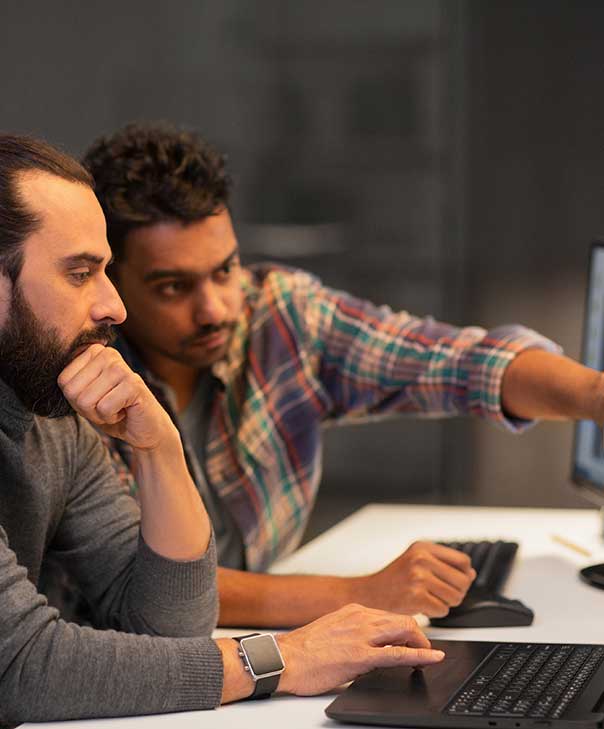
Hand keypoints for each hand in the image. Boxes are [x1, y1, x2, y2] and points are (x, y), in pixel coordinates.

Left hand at [57, 344, 174, 449]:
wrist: (144, 428)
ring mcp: (122, 367)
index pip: (64, 382)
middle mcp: (108, 354)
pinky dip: (112, 418)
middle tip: (107, 406)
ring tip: (116, 408)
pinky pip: (104, 408)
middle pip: (74, 392)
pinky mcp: (133, 384)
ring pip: (87, 401)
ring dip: (100, 414)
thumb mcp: (85, 396)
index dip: (76, 401)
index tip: (96, 399)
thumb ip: (70, 384)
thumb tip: (49, 375)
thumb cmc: (113, 411)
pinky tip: (125, 410)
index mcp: (94, 352)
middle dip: (88, 409)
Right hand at [275, 603, 443, 695]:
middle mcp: (360, 618)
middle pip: (403, 620)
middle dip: (420, 636)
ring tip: (430, 657)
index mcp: (353, 611)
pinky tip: (432, 659)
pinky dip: (420, 656)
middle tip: (425, 651)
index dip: (407, 630)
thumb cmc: (303, 650)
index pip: (390, 616)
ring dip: (422, 644)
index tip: (413, 641)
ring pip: (405, 631)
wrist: (284, 659)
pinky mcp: (360, 656)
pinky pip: (398, 654)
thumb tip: (374, 650)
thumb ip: (355, 635)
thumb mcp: (333, 631)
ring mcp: (361, 635)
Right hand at [355, 541, 475, 617]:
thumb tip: (471, 573)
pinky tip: (422, 606)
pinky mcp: (416, 596)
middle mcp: (421, 558)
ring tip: (429, 599)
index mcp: (423, 547)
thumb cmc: (394, 580)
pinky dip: (435, 613)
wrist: (370, 594)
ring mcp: (418, 577)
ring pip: (455, 597)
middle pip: (463, 580)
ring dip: (445, 603)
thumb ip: (444, 565)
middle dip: (456, 592)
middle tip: (439, 594)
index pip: (463, 561)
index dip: (464, 575)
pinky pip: (443, 610)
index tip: (455, 580)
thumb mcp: (416, 562)